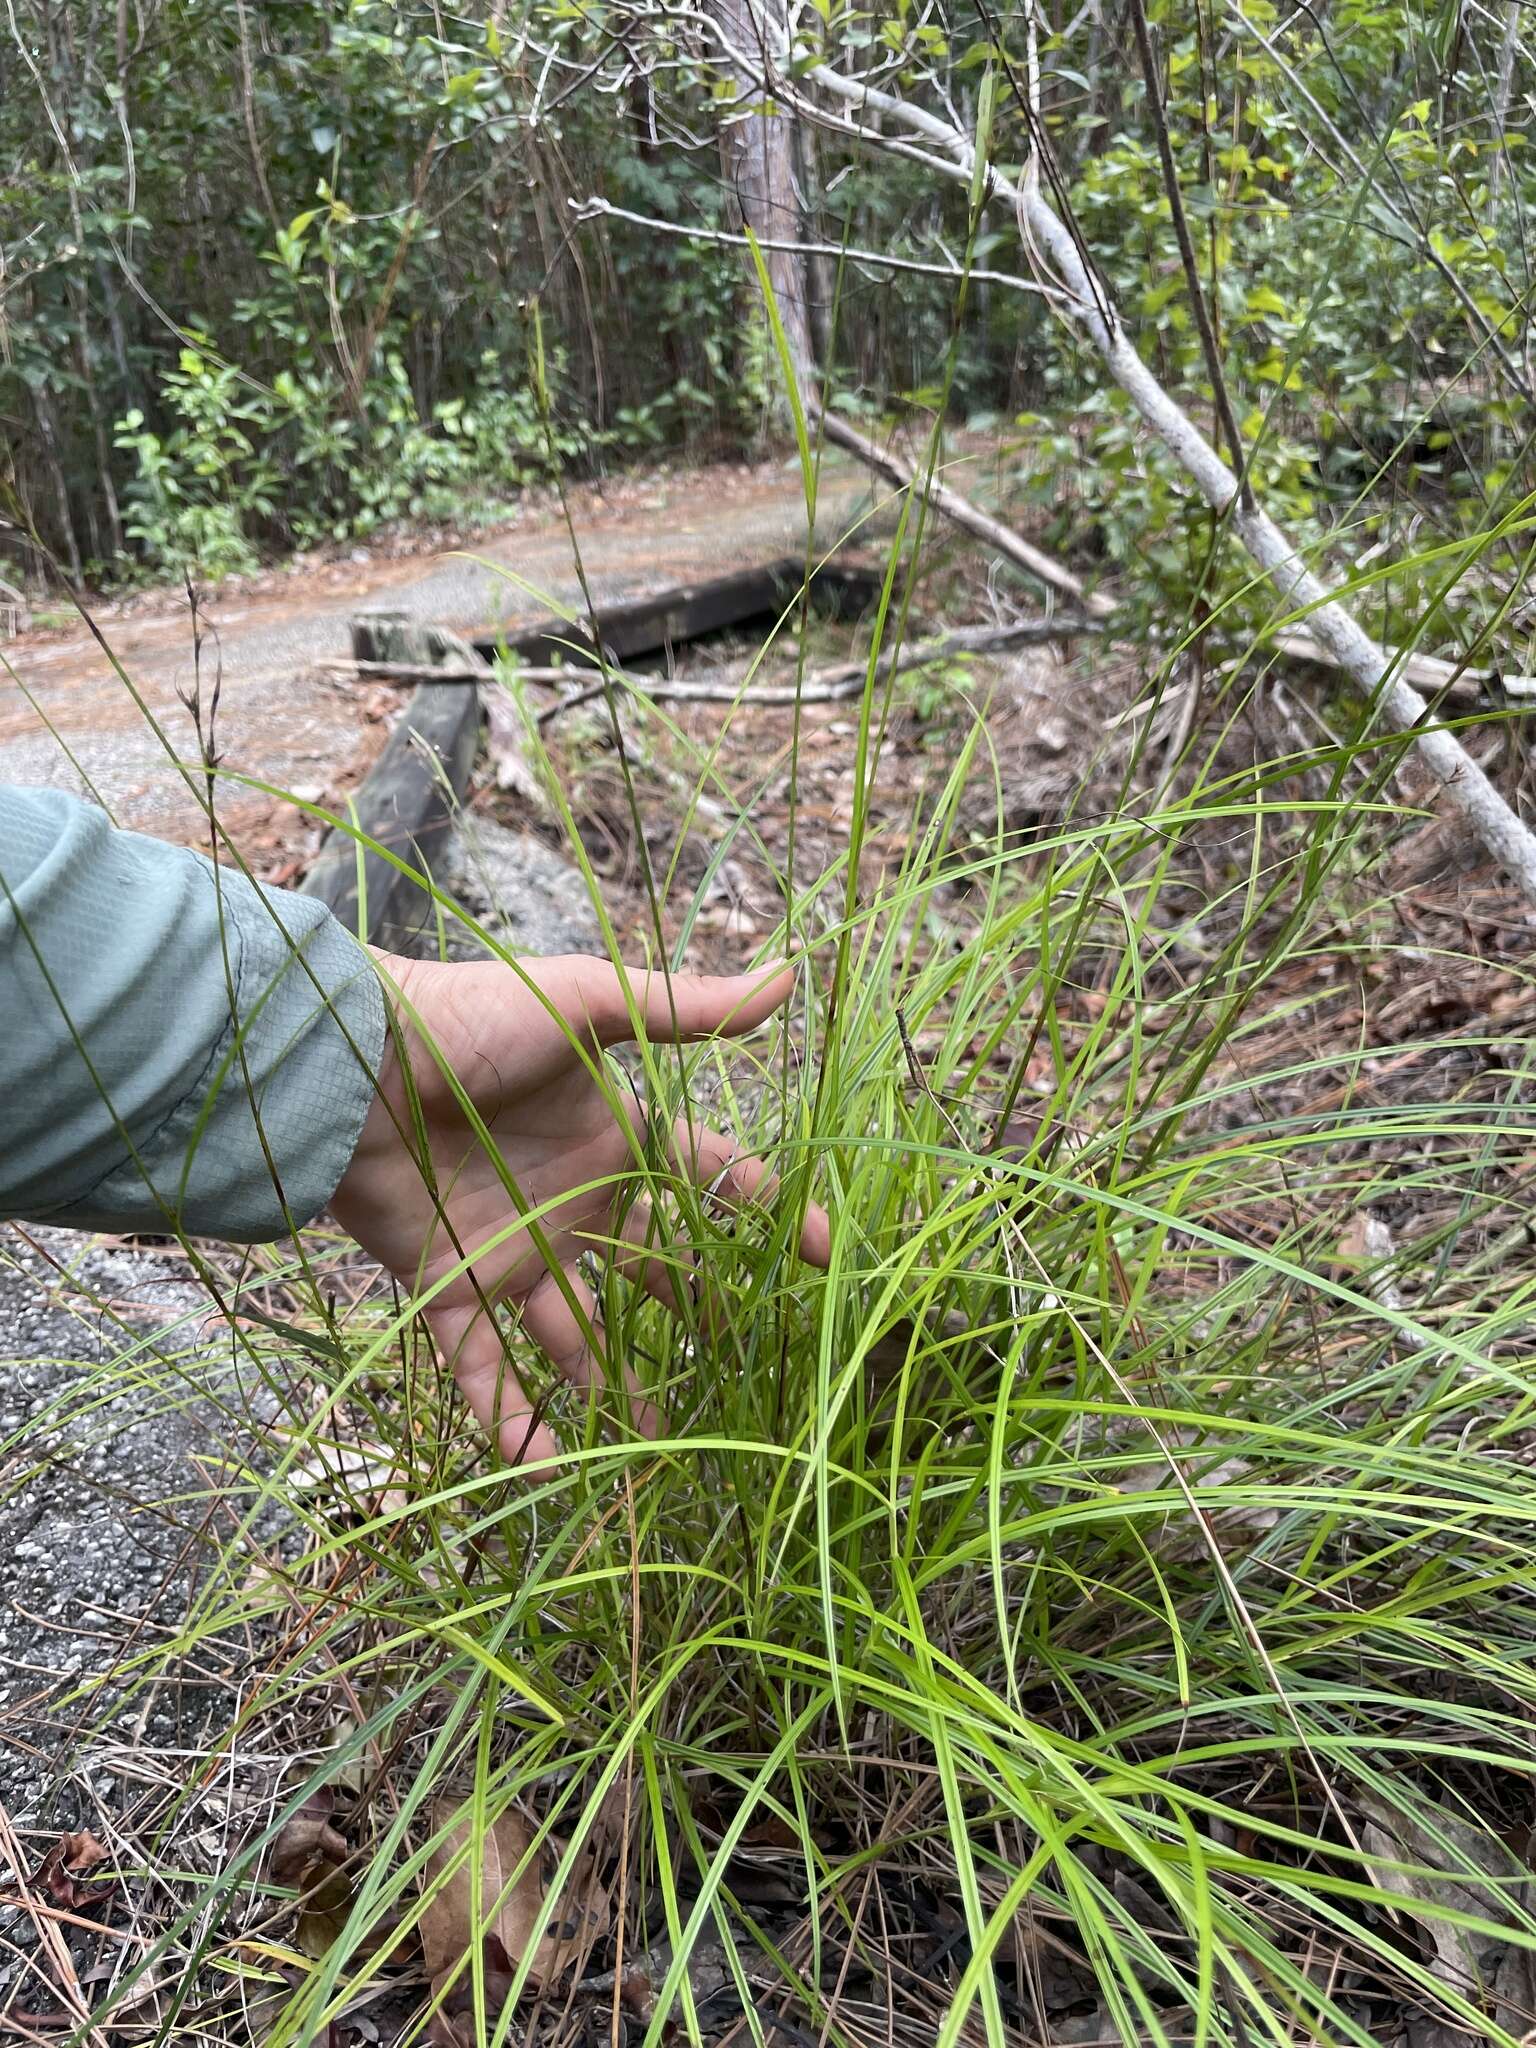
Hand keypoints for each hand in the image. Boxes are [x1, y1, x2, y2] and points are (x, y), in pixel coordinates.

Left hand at [331, 952, 828, 1464]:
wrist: (349, 1062)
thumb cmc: (469, 1021)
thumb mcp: (586, 1002)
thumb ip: (684, 1006)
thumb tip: (789, 976)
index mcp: (614, 1134)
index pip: (707, 1177)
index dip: (762, 1207)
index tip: (820, 1251)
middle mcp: (574, 1199)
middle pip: (654, 1267)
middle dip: (701, 1310)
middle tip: (753, 1362)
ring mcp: (515, 1249)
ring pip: (581, 1334)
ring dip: (619, 1389)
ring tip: (665, 1447)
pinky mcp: (452, 1286)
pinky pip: (486, 1368)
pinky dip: (511, 1420)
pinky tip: (547, 1469)